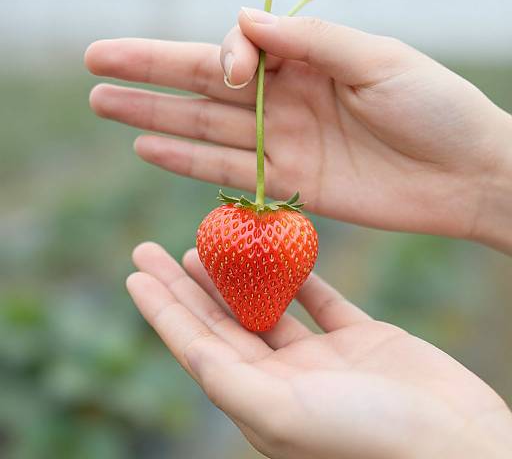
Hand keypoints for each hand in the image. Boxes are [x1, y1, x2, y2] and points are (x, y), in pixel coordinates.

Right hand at [85, 12, 511, 251]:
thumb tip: (241, 21)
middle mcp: (284, 100)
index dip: (217, 55)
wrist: (465, 175)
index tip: (227, 69)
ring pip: (203, 129)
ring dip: (153, 118)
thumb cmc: (435, 107)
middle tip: (93, 65)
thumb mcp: (377, 58)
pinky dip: (186, 162)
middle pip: (202, 86)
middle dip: (147, 74)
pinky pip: (227, 171)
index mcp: (307, 59)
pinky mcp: (288, 185)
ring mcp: (281, 144)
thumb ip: (308, 42)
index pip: (237, 49)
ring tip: (103, 105)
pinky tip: (148, 149)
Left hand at [127, 242, 511, 458]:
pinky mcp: (360, 339)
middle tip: (152, 247)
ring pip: (265, 306)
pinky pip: (321, 299)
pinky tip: (278, 249)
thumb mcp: (284, 416)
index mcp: (258, 401)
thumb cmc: (369, 441)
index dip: (161, 308)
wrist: (459, 447)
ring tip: (202, 243)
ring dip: (233, 275)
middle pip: (220, 321)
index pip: (194, 345)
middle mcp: (283, 379)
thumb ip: (232, 383)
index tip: (135, 272)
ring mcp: (322, 359)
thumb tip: (192, 351)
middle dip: (184, 284)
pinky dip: (300, 274)